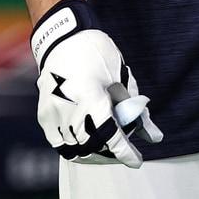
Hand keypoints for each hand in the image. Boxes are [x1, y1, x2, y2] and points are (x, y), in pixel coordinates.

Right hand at [31, 0, 163, 167]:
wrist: (63, 38)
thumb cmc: (96, 53)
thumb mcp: (122, 77)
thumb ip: (136, 109)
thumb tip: (153, 135)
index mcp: (91, 98)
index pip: (111, 136)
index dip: (125, 152)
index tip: (137, 160)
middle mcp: (69, 110)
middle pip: (93, 147)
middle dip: (112, 153)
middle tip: (125, 150)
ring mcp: (53, 115)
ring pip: (75, 150)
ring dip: (94, 152)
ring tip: (108, 148)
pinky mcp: (45, 116)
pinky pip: (60, 143)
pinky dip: (76, 147)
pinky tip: (89, 142)